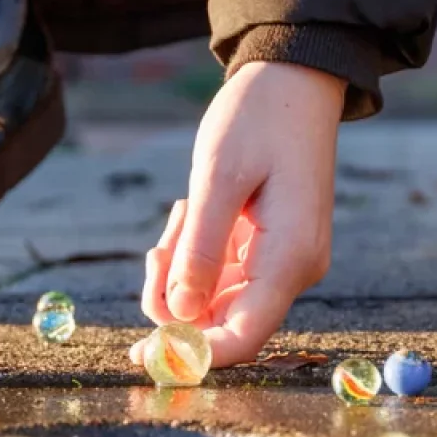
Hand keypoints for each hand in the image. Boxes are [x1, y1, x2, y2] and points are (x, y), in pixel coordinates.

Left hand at [130, 61, 343, 367]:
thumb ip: (199, 249)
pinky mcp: (270, 251)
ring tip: (180, 214)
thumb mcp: (218, 178)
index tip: (142, 353)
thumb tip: (179, 315)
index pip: (243, 337)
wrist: (294, 81)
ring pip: (216, 301)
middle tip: (156, 250)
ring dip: (181, 272)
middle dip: (175, 301)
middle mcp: (293, 270)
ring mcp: (284, 263)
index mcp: (290, 258)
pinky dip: (193, 257)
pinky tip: (190, 213)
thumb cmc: (259, 119)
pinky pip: (221, 277)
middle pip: (223, 323)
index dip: (192, 355)